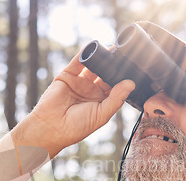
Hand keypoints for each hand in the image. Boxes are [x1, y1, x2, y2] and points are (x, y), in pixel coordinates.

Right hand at [13, 49, 135, 156]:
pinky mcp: (67, 75)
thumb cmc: (77, 127)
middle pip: (106, 74)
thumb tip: (131, 83)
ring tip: (113, 49)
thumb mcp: (101, 114)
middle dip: (114, 66)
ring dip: (102, 58)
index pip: (115, 86)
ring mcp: (79, 82)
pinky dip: (85, 54)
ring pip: (94, 66)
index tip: (135, 68)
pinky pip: (78, 62)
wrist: (51, 127)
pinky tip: (94, 48)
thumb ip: (116, 99)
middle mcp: (91, 91)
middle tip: (126, 55)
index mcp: (101, 102)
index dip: (123, 78)